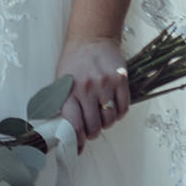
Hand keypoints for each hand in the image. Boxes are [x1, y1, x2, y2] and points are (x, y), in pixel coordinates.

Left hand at [55, 37, 129, 153]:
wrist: (91, 37)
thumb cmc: (74, 61)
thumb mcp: (61, 81)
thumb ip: (64, 104)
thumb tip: (66, 132)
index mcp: (69, 91)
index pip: (73, 125)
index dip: (76, 141)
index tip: (78, 148)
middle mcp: (86, 89)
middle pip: (94, 126)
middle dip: (93, 132)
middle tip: (92, 128)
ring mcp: (105, 84)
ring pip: (110, 120)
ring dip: (107, 123)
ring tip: (102, 115)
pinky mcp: (121, 79)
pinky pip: (124, 108)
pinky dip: (119, 113)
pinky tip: (113, 107)